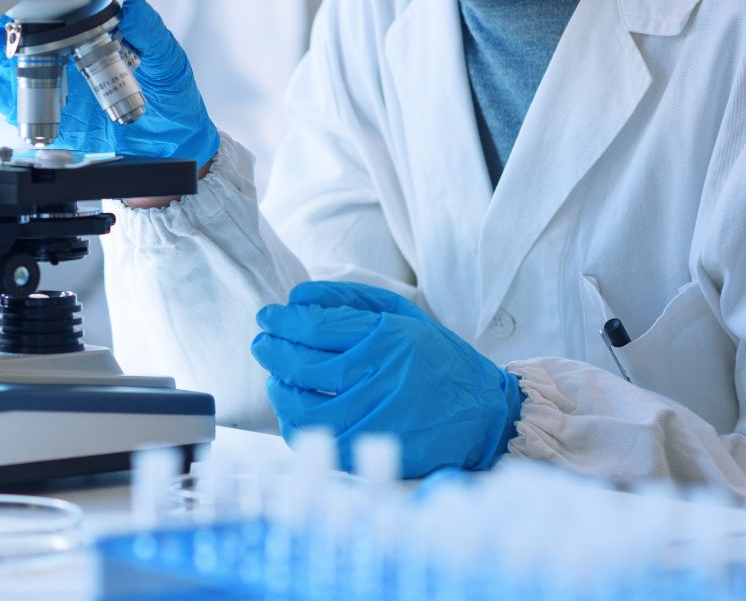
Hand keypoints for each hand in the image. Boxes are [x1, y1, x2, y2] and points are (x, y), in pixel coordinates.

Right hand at [0, 0, 219, 166]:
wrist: (170, 146)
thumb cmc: (170, 98)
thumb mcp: (169, 63)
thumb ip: (153, 36)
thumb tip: (135, 9)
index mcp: (85, 28)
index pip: (43, 4)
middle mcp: (55, 47)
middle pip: (4, 24)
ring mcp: (37, 75)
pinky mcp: (26, 106)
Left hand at [252, 281, 523, 477]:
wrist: (483, 414)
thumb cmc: (437, 358)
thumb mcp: (403, 314)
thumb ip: (351, 299)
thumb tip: (297, 297)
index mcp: (387, 336)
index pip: (316, 325)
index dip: (282, 320)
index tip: (268, 316)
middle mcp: (379, 376)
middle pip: (301, 362)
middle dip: (270, 349)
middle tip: (262, 341)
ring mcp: (374, 416)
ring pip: (301, 403)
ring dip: (277, 386)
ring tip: (274, 375)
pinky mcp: (372, 449)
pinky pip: (316, 438)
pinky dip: (293, 423)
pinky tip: (291, 410)